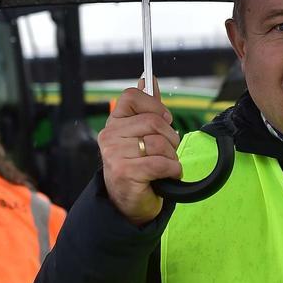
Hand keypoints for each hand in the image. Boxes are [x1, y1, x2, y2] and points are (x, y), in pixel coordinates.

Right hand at [99, 77, 181, 224]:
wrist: (130, 203)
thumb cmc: (139, 167)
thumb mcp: (143, 134)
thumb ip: (147, 107)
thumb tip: (147, 79)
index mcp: (114, 122)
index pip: (132, 96)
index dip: (155, 106)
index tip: (164, 121)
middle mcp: (110, 136)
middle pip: (153, 121)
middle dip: (170, 137)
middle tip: (167, 150)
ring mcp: (114, 154)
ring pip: (158, 143)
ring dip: (171, 157)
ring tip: (164, 166)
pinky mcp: (125, 172)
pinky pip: (161, 163)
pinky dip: (172, 170)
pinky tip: (167, 175)